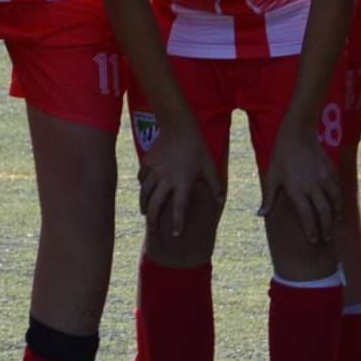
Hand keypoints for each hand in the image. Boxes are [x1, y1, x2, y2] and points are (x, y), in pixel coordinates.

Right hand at [138, 123, 222, 239]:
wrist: (179, 126)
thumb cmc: (197, 147)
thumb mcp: (209, 165)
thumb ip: (215, 184)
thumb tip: (220, 202)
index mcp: (183, 180)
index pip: (179, 207)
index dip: (177, 223)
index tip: (175, 235)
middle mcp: (167, 178)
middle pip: (155, 205)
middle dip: (153, 220)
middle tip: (153, 230)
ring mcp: (154, 170)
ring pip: (144, 194)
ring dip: (144, 206)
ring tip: (146, 214)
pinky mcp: (146, 163)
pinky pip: (141, 180)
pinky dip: (142, 188)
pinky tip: (145, 192)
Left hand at [261, 125, 339, 244]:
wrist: (297, 134)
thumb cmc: (281, 156)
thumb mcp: (271, 177)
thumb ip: (268, 198)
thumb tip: (260, 215)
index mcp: (297, 191)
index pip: (307, 216)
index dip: (311, 230)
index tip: (313, 239)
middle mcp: (312, 187)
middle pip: (324, 213)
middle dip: (326, 228)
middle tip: (326, 237)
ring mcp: (324, 178)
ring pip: (335, 202)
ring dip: (336, 215)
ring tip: (335, 223)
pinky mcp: (331, 171)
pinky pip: (337, 189)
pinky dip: (338, 200)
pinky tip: (337, 206)